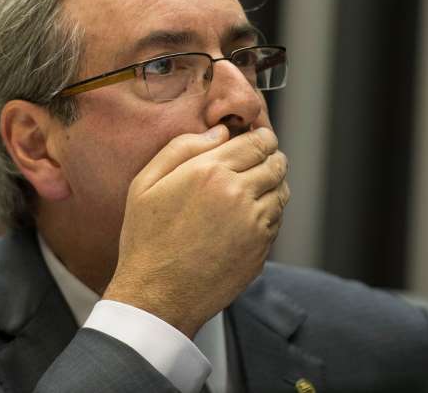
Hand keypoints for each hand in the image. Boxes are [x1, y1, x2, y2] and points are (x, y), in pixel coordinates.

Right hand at [103, 125, 288, 337]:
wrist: (157, 295)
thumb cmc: (147, 240)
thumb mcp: (145, 184)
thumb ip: (181, 148)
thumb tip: (217, 133)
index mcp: (210, 172)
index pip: (257, 142)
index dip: (262, 137)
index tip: (259, 138)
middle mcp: (238, 194)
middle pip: (275, 163)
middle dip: (271, 157)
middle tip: (261, 159)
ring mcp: (254, 223)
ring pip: (281, 191)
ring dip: (273, 184)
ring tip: (256, 186)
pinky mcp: (261, 249)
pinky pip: (277, 219)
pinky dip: (270, 211)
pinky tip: (248, 215)